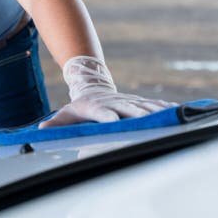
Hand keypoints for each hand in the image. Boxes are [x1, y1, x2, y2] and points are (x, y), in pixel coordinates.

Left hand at [39, 56, 172, 128]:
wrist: (93, 86)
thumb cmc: (79, 107)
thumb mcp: (66, 114)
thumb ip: (55, 124)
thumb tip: (40, 130)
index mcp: (96, 107)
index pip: (102, 112)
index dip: (107, 116)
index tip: (113, 122)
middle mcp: (115, 103)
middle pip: (127, 109)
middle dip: (137, 115)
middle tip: (147, 121)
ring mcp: (128, 101)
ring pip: (143, 106)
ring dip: (156, 112)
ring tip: (169, 117)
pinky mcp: (137, 102)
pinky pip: (153, 105)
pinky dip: (165, 108)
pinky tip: (177, 111)